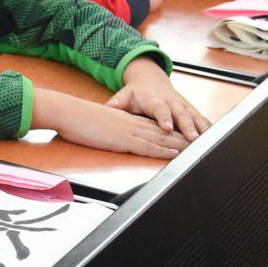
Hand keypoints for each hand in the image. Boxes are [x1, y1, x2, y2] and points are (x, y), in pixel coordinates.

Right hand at [33, 89, 190, 158]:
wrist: (68, 112)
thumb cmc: (76, 119)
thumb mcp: (95, 123)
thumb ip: (105, 128)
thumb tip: (105, 134)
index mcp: (126, 119)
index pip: (153, 126)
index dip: (170, 132)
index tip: (183, 136)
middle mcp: (132, 123)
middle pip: (163, 132)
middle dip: (182, 138)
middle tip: (200, 144)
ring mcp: (129, 131)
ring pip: (161, 139)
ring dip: (180, 145)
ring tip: (195, 150)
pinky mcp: (124, 140)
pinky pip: (148, 146)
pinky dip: (163, 151)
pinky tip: (175, 154)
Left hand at [110, 58, 210, 140]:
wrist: (150, 80)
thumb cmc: (136, 92)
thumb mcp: (124, 95)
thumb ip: (117, 103)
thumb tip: (107, 107)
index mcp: (155, 100)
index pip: (160, 109)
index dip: (164, 118)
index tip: (167, 127)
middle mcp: (172, 102)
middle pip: (181, 115)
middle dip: (188, 126)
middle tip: (192, 138)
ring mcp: (183, 106)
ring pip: (195, 117)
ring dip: (202, 129)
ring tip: (207, 141)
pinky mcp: (191, 109)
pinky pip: (201, 119)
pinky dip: (208, 128)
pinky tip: (215, 139)